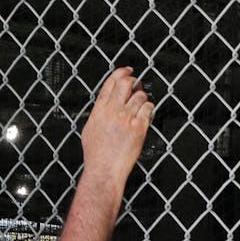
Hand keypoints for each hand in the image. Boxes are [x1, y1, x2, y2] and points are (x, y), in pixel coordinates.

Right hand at [81, 67, 154, 181]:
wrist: (104, 170)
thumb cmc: (96, 154)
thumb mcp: (90, 129)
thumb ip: (98, 114)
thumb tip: (105, 104)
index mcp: (99, 111)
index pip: (110, 83)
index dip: (120, 73)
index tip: (127, 70)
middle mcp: (112, 112)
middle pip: (126, 83)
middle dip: (134, 81)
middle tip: (137, 85)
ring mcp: (126, 118)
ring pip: (140, 95)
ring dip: (142, 98)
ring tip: (140, 107)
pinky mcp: (139, 127)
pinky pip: (149, 108)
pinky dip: (149, 109)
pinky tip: (146, 115)